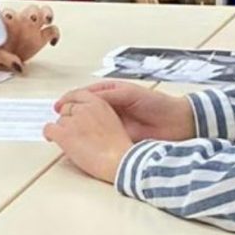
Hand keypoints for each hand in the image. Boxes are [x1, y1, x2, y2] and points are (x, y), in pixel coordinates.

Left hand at [0, 2, 59, 72]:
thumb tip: (17, 65)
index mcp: (7, 22)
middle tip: (32, 19)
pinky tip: (52, 42)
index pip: (10, 13)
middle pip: (31, 10)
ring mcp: (33, 27)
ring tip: (47, 20)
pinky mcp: (42, 37)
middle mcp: (21, 21)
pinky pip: (52, 30)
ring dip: (46, 15)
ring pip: (43, 13)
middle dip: (33, 13)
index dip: (10, 14)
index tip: (9, 18)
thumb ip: (4, 58)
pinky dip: (55, 35)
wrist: (3, 58)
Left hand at [43, 89, 133, 182]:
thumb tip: (86, 120)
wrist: (119, 160)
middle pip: (67, 108)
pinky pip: (49, 129)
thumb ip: (98, 115)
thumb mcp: (113, 122)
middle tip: (70, 130)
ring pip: (59, 120)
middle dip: (67, 119)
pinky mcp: (64, 134)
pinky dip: (49, 134)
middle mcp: (85, 109)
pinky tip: (51, 139)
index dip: (69, 101)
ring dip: (62, 129)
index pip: (78, 94)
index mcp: (99, 104)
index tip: (64, 105)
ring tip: (70, 141)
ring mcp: (73, 121)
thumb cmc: (119, 148)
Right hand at [66, 80, 194, 142]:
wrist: (176, 123)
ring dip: (78, 127)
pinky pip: (101, 136)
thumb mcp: (129, 94)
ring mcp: (114, 122)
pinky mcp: (119, 136)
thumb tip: (88, 100)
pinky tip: (81, 141)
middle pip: (84, 110)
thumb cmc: (157, 103)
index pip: (85, 94)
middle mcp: (110, 107)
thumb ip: (109, 96)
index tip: (59, 106)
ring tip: (64, 131)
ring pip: (90, 124)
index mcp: (111, 93)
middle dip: (70, 114)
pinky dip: (90, 139)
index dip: (71, 99)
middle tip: (58, 120)